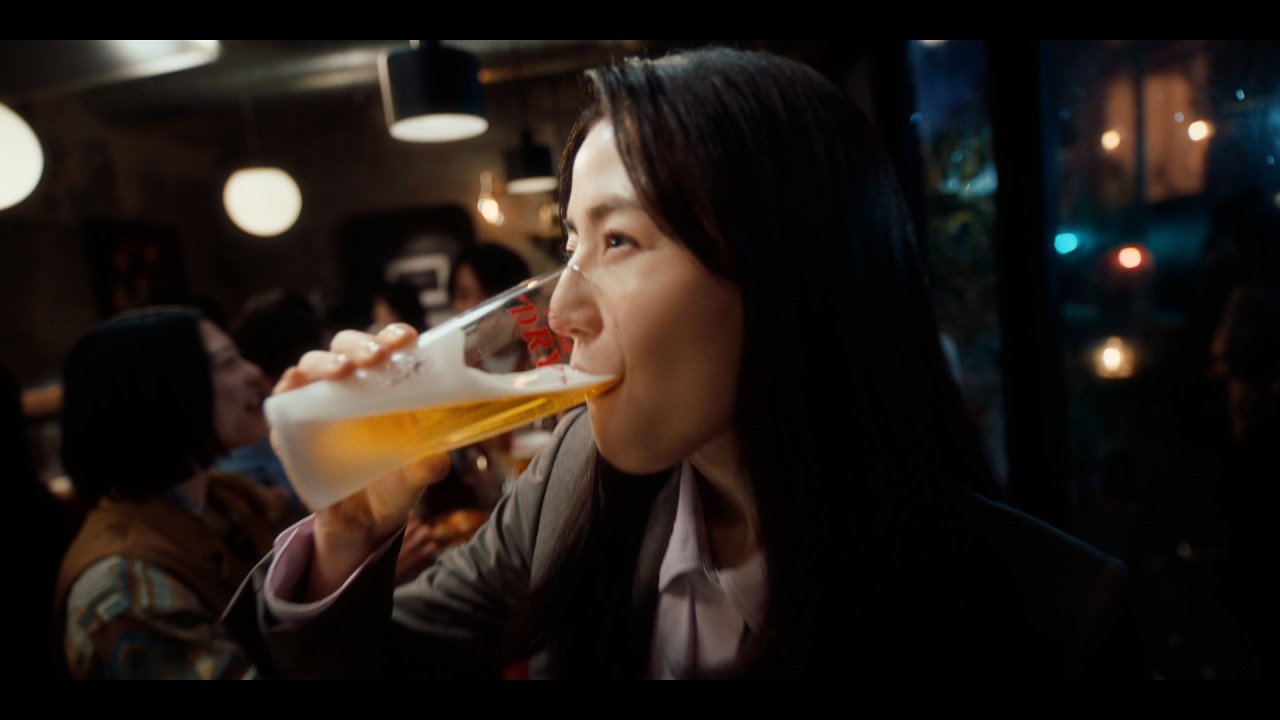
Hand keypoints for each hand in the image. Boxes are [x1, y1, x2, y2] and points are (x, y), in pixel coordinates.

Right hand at [272, 323, 452, 598]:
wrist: (363, 523)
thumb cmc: (394, 485)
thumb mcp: (416, 477)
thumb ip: (427, 467)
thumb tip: (435, 460)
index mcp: (388, 385)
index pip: (389, 345)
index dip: (394, 335)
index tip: (406, 339)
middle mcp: (353, 387)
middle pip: (348, 346)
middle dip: (360, 344)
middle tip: (376, 357)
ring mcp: (320, 403)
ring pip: (314, 364)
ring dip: (326, 361)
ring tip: (344, 371)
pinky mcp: (294, 426)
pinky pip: (285, 399)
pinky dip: (288, 387)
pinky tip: (295, 383)